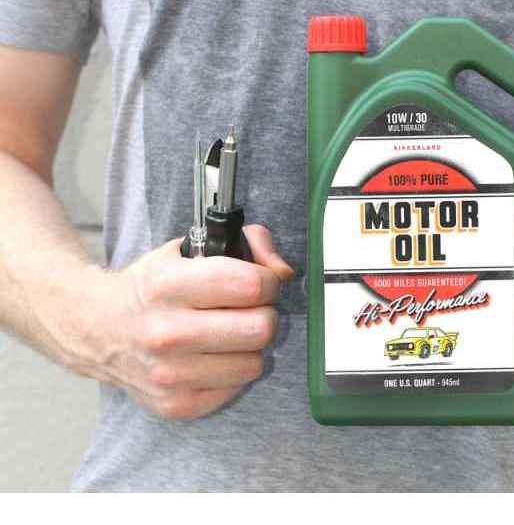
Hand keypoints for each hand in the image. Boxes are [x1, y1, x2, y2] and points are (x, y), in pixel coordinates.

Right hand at [66, 225, 293, 419]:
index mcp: (169, 285)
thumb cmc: (152, 285)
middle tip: (248, 309)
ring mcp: (169, 374)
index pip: (251, 286)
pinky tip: (213, 355)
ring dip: (250, 345)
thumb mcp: (190, 248)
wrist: (97, 328)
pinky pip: (237, 387)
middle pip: (260, 328)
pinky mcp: (175, 404)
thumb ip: (248, 243)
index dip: (267, 281)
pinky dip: (233, 370)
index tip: (259, 282)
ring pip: (254, 362)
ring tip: (229, 332)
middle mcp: (166, 333)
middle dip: (264, 313)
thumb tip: (283, 271)